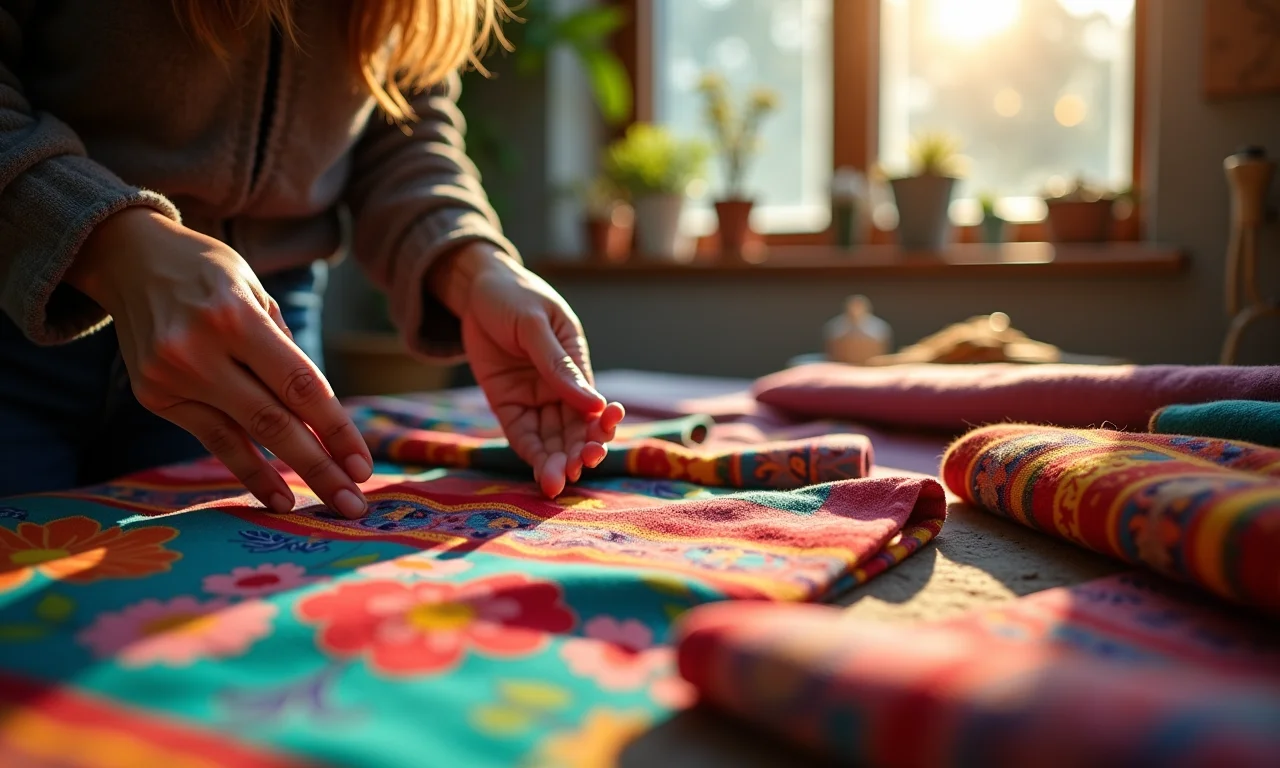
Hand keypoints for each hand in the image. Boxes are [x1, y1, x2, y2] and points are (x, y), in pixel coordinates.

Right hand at [65, 208, 373, 517]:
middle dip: (320, 467)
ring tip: (327, 506)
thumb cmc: (210, 272)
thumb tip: (319, 414)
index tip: (363, 465)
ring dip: (287, 478)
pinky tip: (278, 496)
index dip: (336, 430)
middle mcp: (199, 350)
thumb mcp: (256, 290)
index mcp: (236, 317)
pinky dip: (248, 468)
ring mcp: (171, 376)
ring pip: (241, 437)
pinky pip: (213, 438)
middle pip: (274, 421)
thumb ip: (285, 350)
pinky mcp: (153, 395)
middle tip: (354, 504)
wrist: (130, 258)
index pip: (300, 386)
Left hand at [431, 244, 624, 497]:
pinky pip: (522, 435)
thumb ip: (559, 365)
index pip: (593, 404)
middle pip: (574, 429)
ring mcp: (533, 398)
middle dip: (578, 452)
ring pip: (551, 439)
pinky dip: (532, 455)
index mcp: (576, 364)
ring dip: (556, 462)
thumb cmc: (514, 297)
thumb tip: (594, 405)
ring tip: (555, 483)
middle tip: (576, 470)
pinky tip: (540, 474)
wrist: (475, 289)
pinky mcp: (508, 405)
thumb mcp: (536, 326)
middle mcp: (559, 388)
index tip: (600, 441)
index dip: (600, 426)